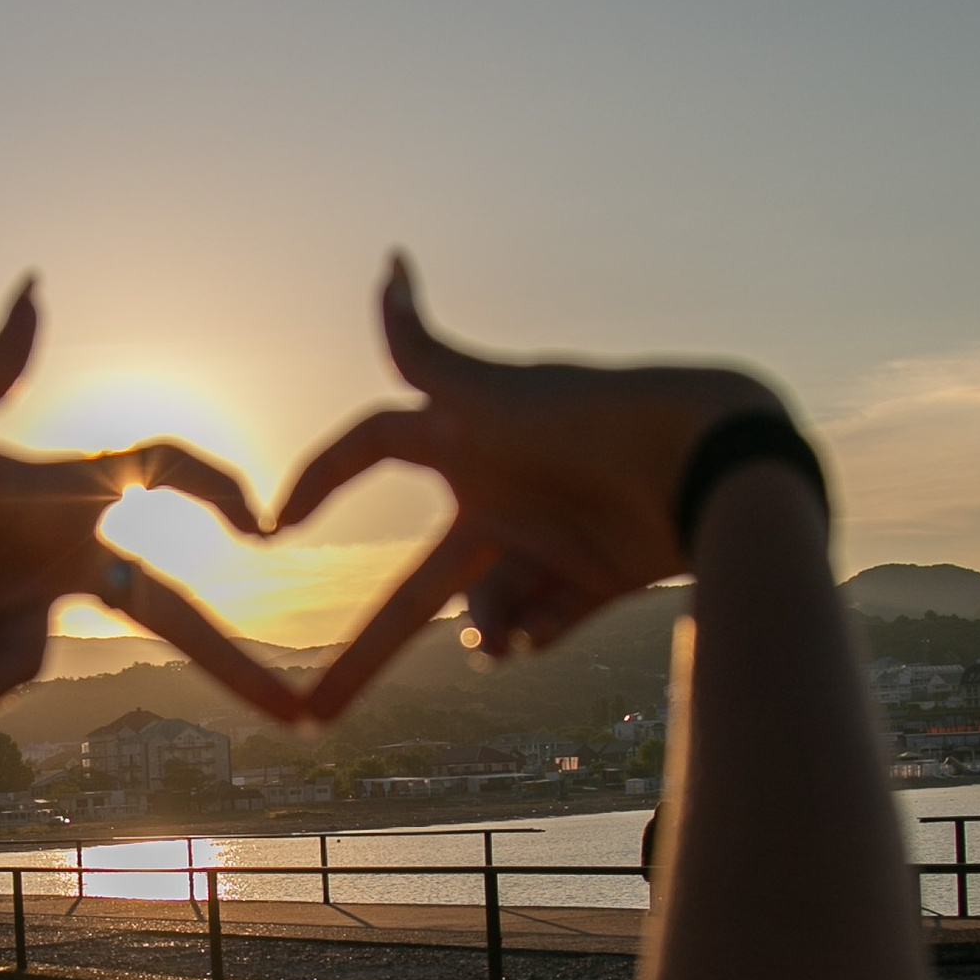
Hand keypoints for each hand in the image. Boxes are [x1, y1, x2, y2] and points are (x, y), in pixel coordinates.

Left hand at [0, 283, 303, 731]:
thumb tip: (32, 289)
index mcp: (59, 486)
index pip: (161, 474)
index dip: (217, 490)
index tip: (263, 526)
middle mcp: (58, 546)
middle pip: (167, 605)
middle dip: (230, 660)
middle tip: (297, 716)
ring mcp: (25, 597)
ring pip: (46, 663)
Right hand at [273, 257, 782, 722]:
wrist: (707, 465)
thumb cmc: (590, 418)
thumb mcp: (493, 393)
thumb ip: (423, 346)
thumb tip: (390, 263)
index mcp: (467, 445)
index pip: (375, 449)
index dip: (322, 475)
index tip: (272, 524)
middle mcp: (501, 498)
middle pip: (415, 588)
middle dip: (365, 655)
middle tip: (312, 715)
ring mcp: (544, 546)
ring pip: (481, 614)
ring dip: (484, 627)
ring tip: (501, 635)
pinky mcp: (592, 584)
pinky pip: (539, 631)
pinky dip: (529, 638)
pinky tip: (531, 636)